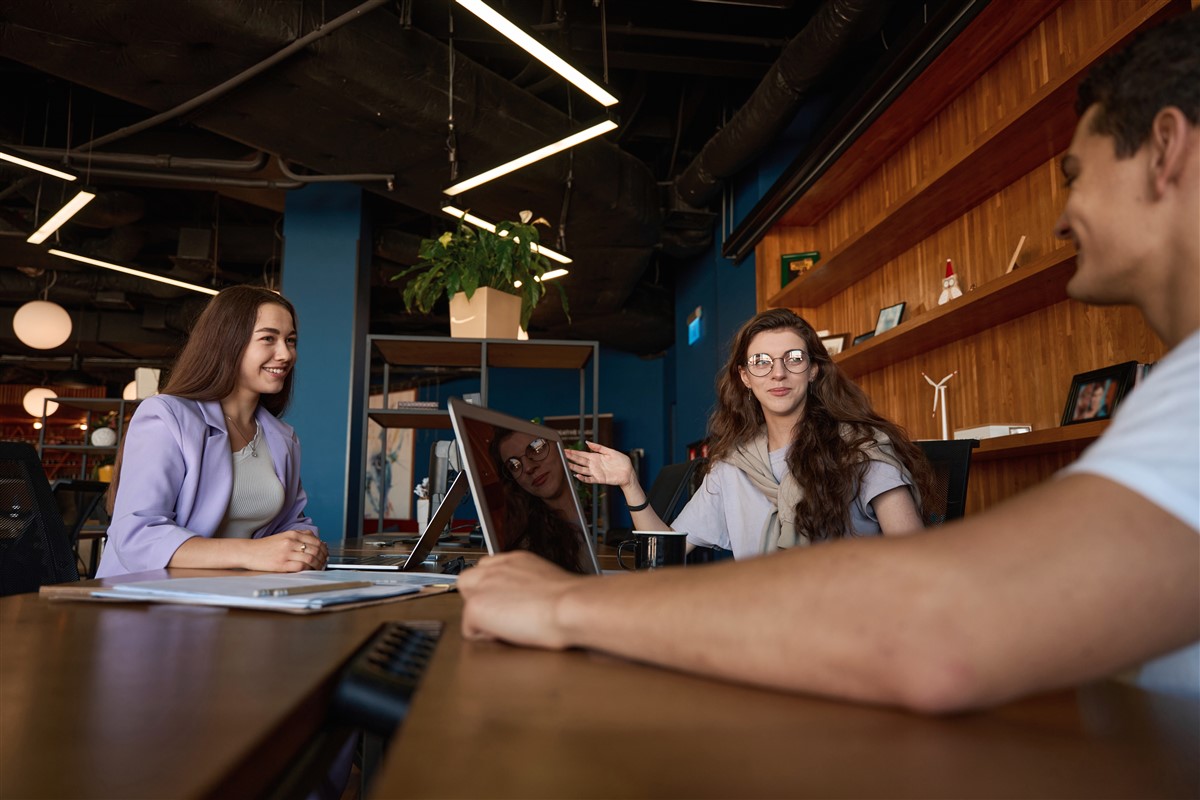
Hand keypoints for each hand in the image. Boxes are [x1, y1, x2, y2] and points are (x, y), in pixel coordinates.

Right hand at [246, 530, 327, 571]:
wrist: (249, 552)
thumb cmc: (266, 546)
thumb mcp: (283, 536)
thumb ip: (299, 536)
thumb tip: (316, 540)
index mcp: (292, 534)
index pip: (316, 540)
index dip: (324, 549)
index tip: (325, 554)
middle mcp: (291, 542)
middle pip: (316, 549)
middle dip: (323, 557)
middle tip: (324, 562)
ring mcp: (286, 553)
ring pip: (311, 558)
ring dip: (318, 565)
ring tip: (318, 568)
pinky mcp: (282, 564)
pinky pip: (301, 566)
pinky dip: (308, 569)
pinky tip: (309, 571)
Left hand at [459, 551, 581, 648]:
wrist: (571, 606)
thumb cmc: (571, 601)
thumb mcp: (550, 581)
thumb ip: (531, 585)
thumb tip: (530, 598)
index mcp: (515, 560)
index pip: (488, 569)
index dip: (494, 590)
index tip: (507, 602)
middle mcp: (496, 568)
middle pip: (469, 582)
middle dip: (481, 600)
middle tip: (504, 617)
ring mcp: (483, 586)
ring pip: (466, 602)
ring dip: (480, 616)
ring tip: (505, 627)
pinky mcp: (476, 607)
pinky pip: (469, 630)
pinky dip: (485, 637)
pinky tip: (506, 636)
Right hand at [564, 441, 634, 488]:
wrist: (628, 472)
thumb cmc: (621, 461)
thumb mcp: (610, 451)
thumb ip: (599, 447)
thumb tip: (587, 442)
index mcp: (596, 457)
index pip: (582, 454)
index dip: (574, 452)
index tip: (566, 450)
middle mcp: (594, 465)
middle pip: (579, 461)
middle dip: (571, 457)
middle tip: (562, 454)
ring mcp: (595, 472)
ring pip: (581, 470)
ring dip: (574, 467)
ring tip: (566, 464)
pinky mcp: (599, 479)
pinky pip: (589, 479)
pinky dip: (582, 478)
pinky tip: (577, 475)